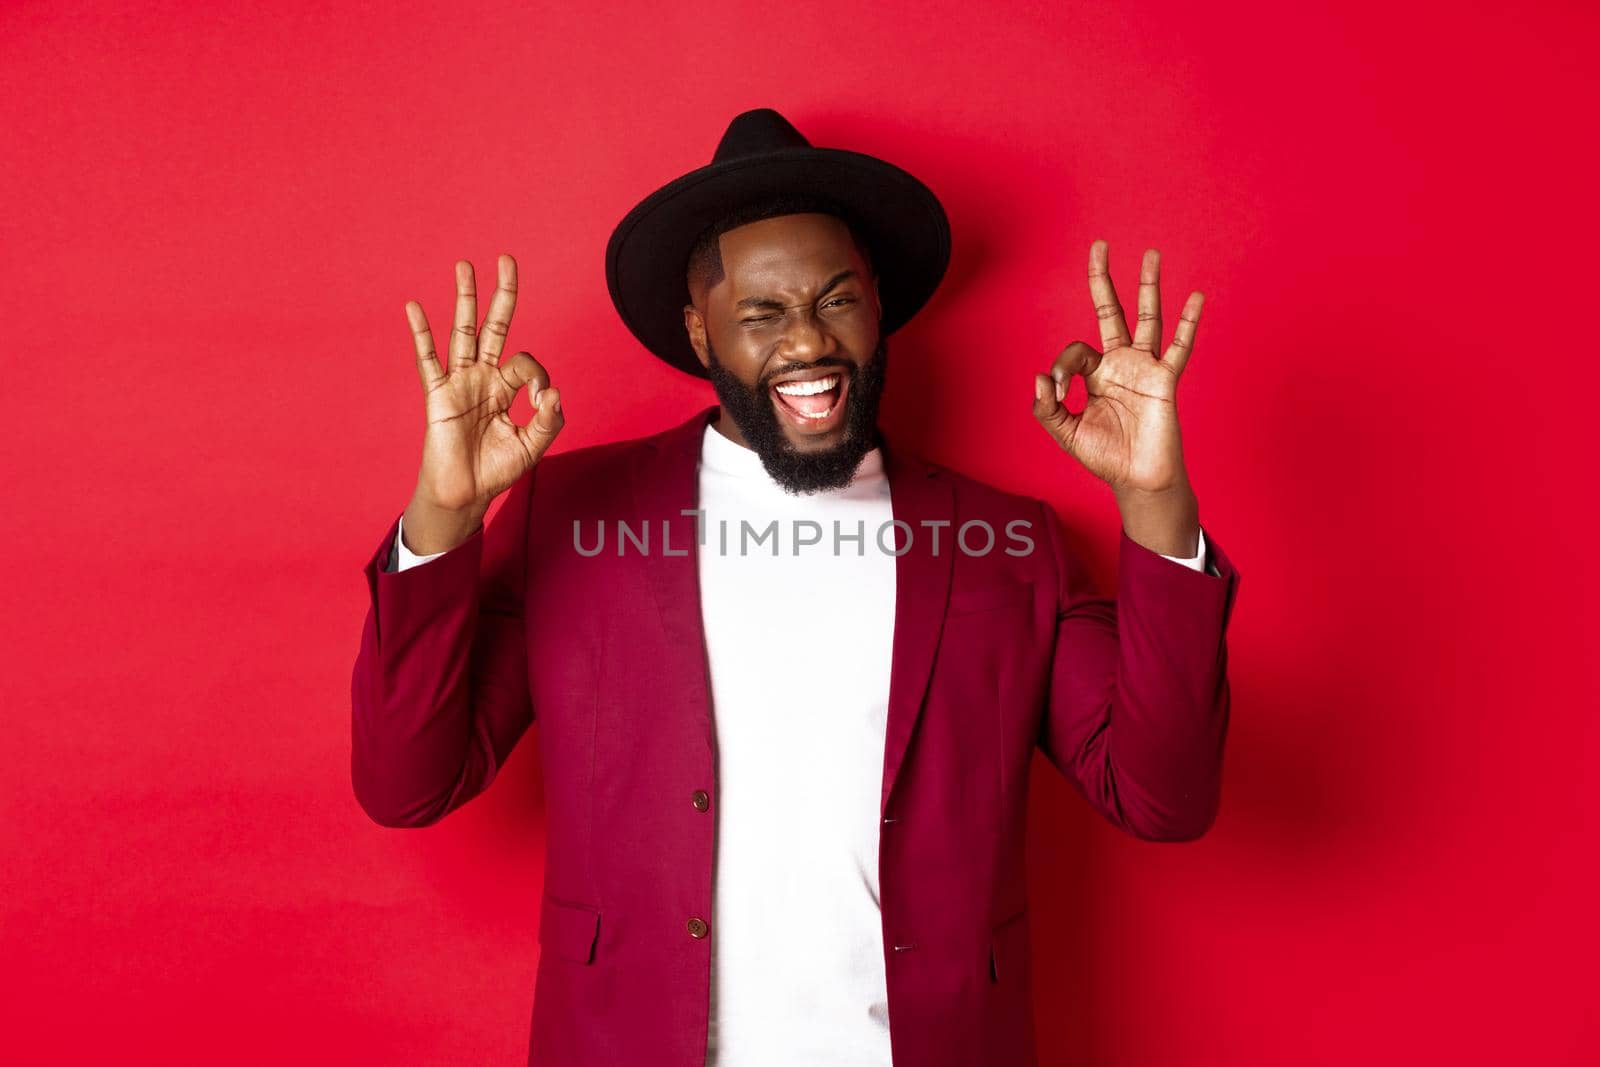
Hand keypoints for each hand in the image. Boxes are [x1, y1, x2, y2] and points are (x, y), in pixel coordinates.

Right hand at [400, 255, 563, 552]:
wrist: (464, 495)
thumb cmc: (496, 471)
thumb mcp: (532, 447)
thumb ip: (548, 421)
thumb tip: (554, 392)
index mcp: (506, 387)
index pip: (526, 362)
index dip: (538, 376)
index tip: (542, 400)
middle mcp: (483, 377)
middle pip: (494, 326)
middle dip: (501, 294)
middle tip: (506, 259)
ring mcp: (459, 383)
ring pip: (463, 332)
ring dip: (464, 299)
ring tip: (464, 265)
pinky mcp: (438, 396)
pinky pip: (428, 360)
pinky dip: (421, 334)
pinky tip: (414, 307)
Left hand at [1032, 241, 1201, 493]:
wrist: (1137, 480)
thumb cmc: (1106, 457)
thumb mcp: (1066, 433)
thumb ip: (1048, 408)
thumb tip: (1041, 377)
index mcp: (1096, 374)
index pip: (1075, 351)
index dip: (1063, 369)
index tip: (1061, 393)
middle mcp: (1121, 364)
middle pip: (1112, 311)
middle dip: (1103, 280)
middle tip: (1099, 245)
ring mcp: (1145, 368)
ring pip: (1147, 318)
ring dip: (1148, 286)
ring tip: (1150, 254)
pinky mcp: (1165, 380)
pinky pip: (1179, 347)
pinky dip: (1188, 323)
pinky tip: (1195, 298)